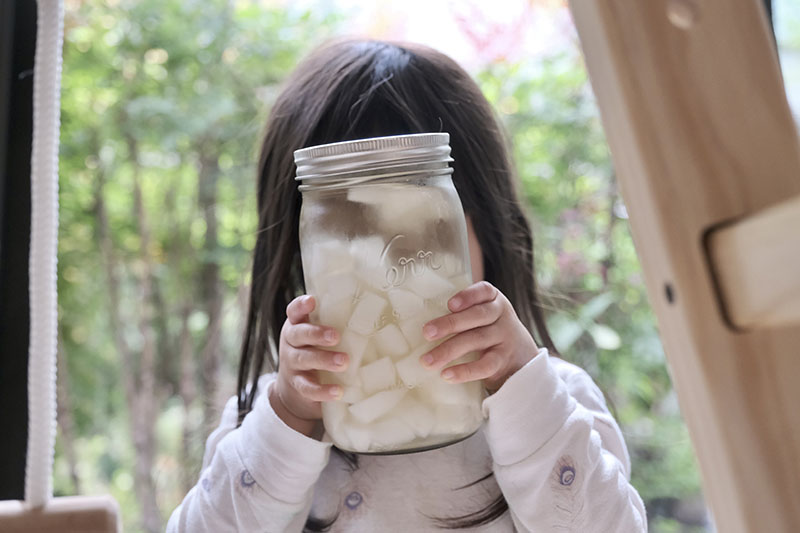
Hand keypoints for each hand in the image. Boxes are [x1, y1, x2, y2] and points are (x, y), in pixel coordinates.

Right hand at [271, 295, 347, 436]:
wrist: (295, 390)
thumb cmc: (317, 352)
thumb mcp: (320, 337)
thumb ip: (336, 326)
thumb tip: (375, 315)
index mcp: (298, 326)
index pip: (294, 311)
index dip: (301, 305)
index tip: (312, 301)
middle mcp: (292, 343)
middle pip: (298, 334)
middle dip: (317, 334)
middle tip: (336, 336)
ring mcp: (292, 365)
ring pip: (304, 359)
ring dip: (324, 360)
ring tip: (343, 362)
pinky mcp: (298, 386)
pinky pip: (308, 387)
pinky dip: (322, 390)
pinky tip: (337, 391)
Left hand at [419, 281, 538, 393]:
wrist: (521, 355)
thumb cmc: (490, 330)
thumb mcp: (483, 316)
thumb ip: (462, 314)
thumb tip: (418, 322)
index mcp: (494, 300)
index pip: (484, 291)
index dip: (467, 296)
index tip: (450, 304)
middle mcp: (501, 316)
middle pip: (477, 316)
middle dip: (450, 323)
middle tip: (426, 332)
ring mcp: (505, 338)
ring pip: (477, 340)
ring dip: (449, 350)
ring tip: (427, 361)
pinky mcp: (503, 361)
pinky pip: (485, 365)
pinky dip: (465, 371)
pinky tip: (447, 374)